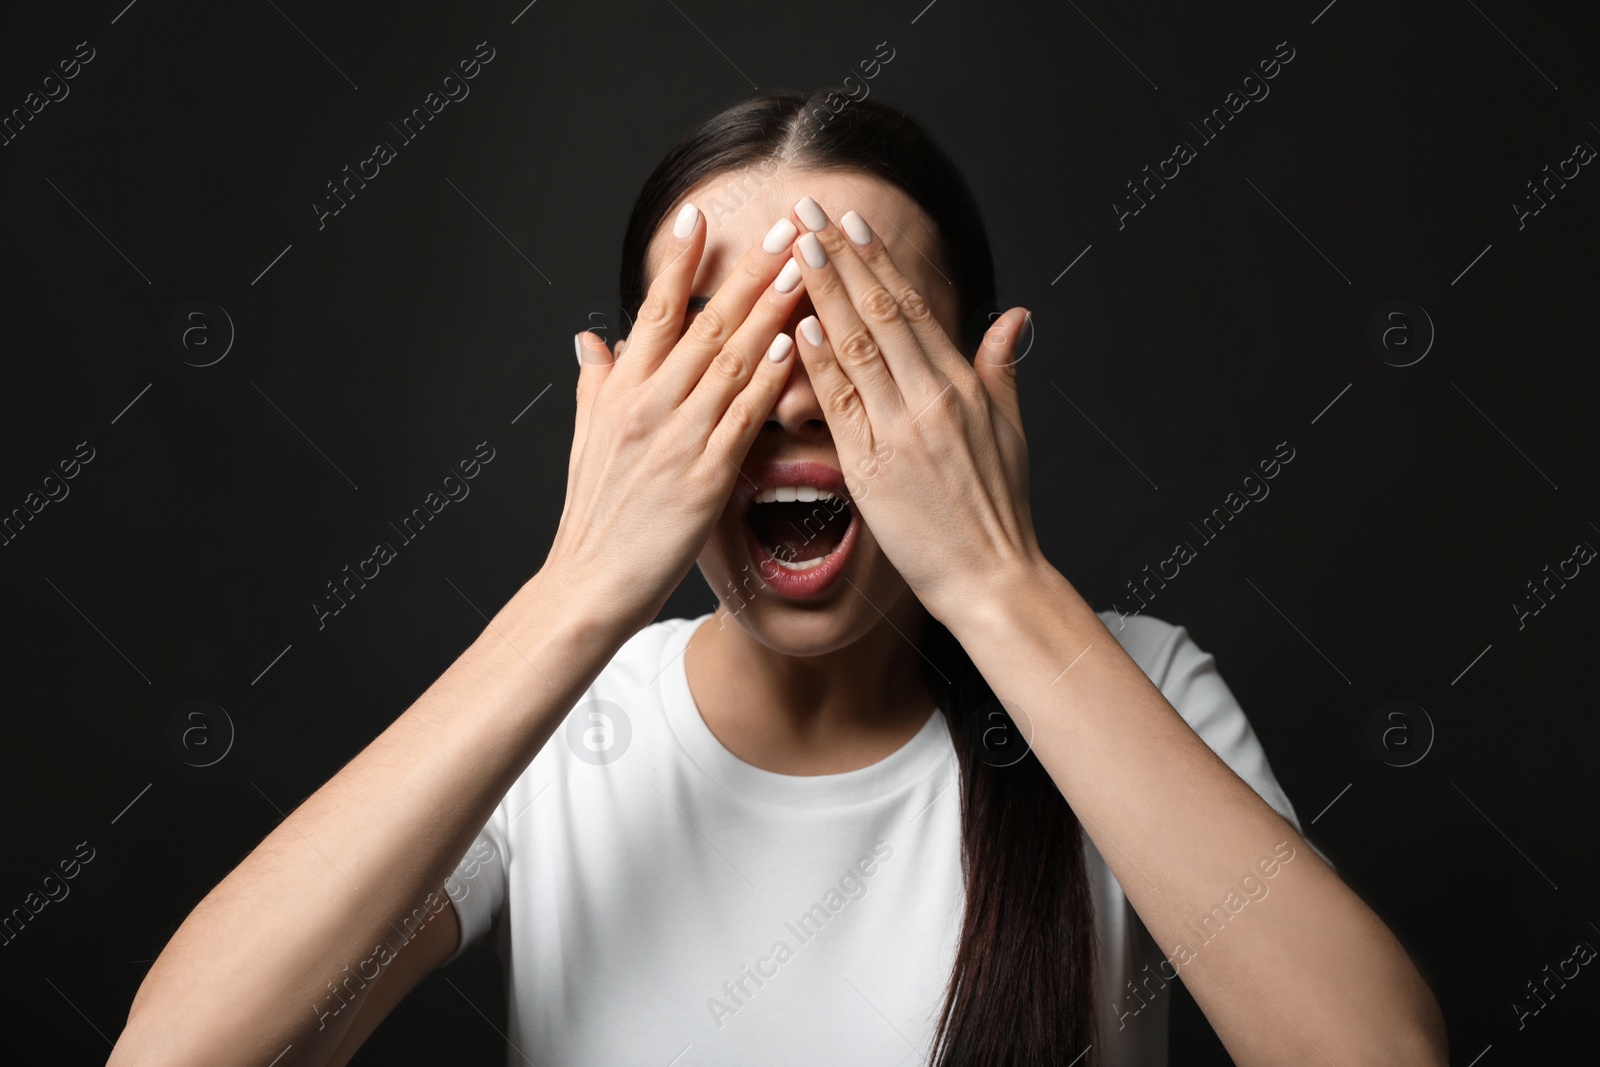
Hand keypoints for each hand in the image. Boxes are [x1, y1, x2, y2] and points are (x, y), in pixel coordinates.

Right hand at [543, 206, 806, 632]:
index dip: (678, 262)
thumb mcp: (583, 438)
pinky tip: (792, 345)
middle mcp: (647, 404)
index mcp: (619, 390)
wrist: (588, 583)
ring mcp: (677, 438)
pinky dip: (768, 380)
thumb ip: (593, 383)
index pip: (654, 312)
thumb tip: (587, 338)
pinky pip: (743, 418)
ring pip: (730, 361)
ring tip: (800, 268)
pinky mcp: (705, 477)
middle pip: (705, 325)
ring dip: (770, 311)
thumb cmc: (593, 515)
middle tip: (782, 227)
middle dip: (747, 272)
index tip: (701, 216)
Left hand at [782, 196, 1044, 624]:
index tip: (851, 223)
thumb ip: (1003, 368)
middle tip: (808, 214)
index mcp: (962, 385)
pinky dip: (819, 363)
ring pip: (857, 347)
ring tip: (794, 249)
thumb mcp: (1012, 430)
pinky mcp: (873, 468)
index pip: (914, 308)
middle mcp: (932, 398)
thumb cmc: (999, 510)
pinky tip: (796, 327)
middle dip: (840, 259)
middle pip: (880, 313)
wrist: (992, 577)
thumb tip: (1013, 314)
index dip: (878, 261)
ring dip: (823, 293)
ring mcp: (902, 431)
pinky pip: (841, 404)